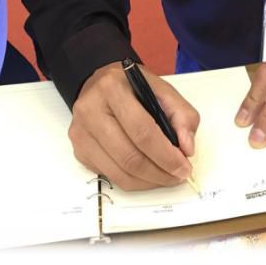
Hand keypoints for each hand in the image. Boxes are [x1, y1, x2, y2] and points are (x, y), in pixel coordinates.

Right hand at [69, 61, 200, 190]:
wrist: (100, 83)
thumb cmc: (133, 87)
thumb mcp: (163, 90)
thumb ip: (182, 115)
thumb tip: (187, 149)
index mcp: (113, 89)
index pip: (142, 131)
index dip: (166, 155)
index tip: (184, 167)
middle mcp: (90, 110)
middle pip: (129, 156)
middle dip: (158, 173)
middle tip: (177, 176)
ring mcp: (81, 133)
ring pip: (118, 172)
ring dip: (146, 181)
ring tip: (165, 177)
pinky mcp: (79, 150)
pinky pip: (108, 175)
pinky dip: (132, 180)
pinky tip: (146, 174)